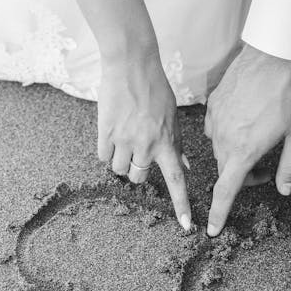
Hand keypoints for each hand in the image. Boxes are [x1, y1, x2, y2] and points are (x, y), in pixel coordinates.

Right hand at [98, 48, 191, 230]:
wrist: (131, 64)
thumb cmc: (154, 87)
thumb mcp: (172, 115)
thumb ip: (176, 143)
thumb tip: (184, 167)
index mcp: (166, 142)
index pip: (177, 181)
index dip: (182, 206)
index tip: (187, 226)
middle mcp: (146, 145)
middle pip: (138, 178)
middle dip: (137, 170)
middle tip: (137, 151)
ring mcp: (124, 140)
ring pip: (119, 170)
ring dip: (120, 160)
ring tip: (123, 139)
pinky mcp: (105, 133)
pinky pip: (103, 156)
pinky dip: (106, 150)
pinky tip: (111, 133)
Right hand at [204, 44, 290, 236]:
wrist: (271, 56)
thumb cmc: (288, 95)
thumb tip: (284, 189)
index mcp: (243, 152)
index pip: (225, 192)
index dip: (218, 214)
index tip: (212, 230)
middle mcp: (223, 140)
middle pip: (225, 171)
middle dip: (242, 176)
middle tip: (266, 168)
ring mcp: (215, 122)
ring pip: (220, 150)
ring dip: (235, 155)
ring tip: (258, 140)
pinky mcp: (212, 106)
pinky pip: (215, 129)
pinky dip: (227, 134)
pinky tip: (245, 121)